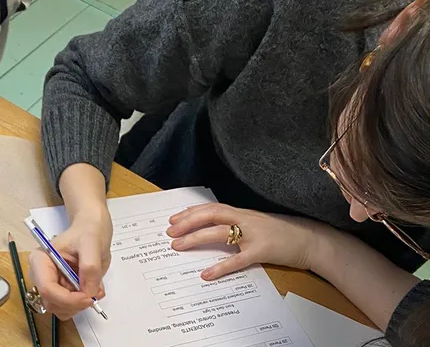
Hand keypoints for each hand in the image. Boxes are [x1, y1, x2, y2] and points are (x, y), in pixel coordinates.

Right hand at [28, 207, 111, 319]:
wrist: (92, 231)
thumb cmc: (87, 232)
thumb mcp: (91, 244)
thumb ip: (90, 267)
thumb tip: (89, 291)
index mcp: (41, 260)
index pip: (47, 289)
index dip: (68, 298)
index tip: (88, 296)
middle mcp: (42, 275)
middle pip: (52, 302)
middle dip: (74, 303)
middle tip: (93, 293)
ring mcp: (52, 284)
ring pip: (60, 309)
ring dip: (79, 305)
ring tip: (94, 288)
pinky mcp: (62, 291)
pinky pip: (69, 307)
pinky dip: (82, 304)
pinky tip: (91, 290)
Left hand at [166, 203, 325, 279]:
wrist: (312, 240)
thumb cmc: (284, 233)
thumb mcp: (257, 223)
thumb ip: (237, 224)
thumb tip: (213, 229)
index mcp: (243, 212)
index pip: (211, 208)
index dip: (191, 212)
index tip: (173, 218)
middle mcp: (245, 219)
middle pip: (210, 216)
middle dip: (187, 222)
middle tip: (169, 231)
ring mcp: (253, 234)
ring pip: (218, 233)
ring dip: (196, 239)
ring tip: (178, 246)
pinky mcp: (262, 251)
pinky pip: (237, 260)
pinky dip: (220, 267)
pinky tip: (206, 274)